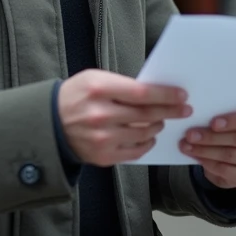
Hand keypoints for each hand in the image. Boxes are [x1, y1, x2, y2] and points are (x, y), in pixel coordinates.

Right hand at [58, 69, 191, 166]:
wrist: (50, 122)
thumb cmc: (76, 96)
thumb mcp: (94, 79)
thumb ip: (122, 85)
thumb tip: (155, 93)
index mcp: (99, 89)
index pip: (142, 93)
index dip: (165, 95)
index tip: (181, 95)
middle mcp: (101, 115)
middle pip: (147, 114)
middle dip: (170, 111)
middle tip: (184, 109)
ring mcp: (102, 138)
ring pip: (144, 134)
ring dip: (158, 126)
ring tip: (160, 120)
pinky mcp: (103, 156)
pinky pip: (136, 151)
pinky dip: (147, 143)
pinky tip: (148, 136)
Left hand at [179, 107, 235, 188]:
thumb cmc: (235, 126)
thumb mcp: (234, 117)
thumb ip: (224, 112)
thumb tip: (199, 112)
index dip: (233, 121)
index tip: (213, 123)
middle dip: (211, 137)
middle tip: (190, 134)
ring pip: (230, 155)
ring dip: (205, 150)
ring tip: (186, 145)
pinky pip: (225, 169)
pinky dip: (207, 162)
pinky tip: (195, 156)